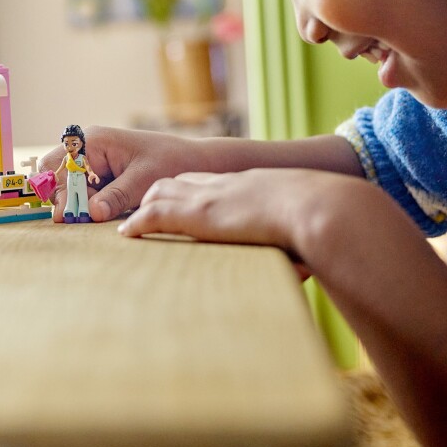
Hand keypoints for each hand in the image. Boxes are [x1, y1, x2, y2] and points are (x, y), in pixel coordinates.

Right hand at [39, 126, 200, 222]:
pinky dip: (87, 204)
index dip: (58, 189)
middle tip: (79, 218)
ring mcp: (92, 161)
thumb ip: (115, 196)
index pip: (58, 164)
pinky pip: (82, 191)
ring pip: (68, 186)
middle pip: (57, 176)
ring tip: (95, 215)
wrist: (193, 160)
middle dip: (64, 198)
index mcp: (94, 141)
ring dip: (76, 203)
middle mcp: (87, 148)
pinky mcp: (100, 175)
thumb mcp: (143, 181)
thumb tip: (91, 213)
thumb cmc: (170, 161)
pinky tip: (101, 212)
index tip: (66, 214)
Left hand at [119, 167, 380, 273]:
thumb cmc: (319, 219)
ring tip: (127, 224)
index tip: (172, 200)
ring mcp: (207, 197)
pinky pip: (157, 215)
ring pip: (159, 193)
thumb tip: (307, 266)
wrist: (315, 206)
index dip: (184, 189)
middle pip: (174, 181)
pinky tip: (126, 234)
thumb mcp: (301, 222)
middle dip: (153, 194)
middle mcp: (221, 185)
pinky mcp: (198, 213)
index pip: (204, 181)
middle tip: (137, 210)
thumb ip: (292, 238)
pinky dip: (138, 223)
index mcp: (245, 185)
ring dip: (140, 207)